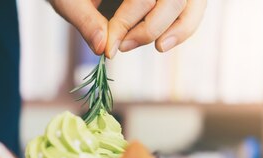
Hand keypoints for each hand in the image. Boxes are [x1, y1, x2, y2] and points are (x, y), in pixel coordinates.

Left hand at [50, 0, 206, 57]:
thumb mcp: (70, 0)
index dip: (125, 24)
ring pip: (191, 3)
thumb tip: (102, 47)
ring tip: (156, 48)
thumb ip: (85, 20)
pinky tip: (164, 44)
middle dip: (149, 29)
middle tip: (122, 47)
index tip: (108, 49)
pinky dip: (183, 27)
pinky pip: (192, 7)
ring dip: (176, 30)